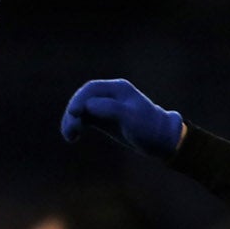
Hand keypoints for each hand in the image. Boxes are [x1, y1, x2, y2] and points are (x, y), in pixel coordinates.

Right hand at [60, 79, 184, 157]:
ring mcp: (105, 106)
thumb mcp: (131, 119)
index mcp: (118, 89)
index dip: (79, 100)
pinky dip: (77, 126)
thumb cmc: (148, 128)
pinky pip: (84, 119)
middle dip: (73, 113)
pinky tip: (73, 138)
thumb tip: (89, 106)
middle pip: (83, 99)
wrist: (160, 139)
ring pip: (81, 110)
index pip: (91, 89)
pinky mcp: (103, 118)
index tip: (73, 113)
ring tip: (69, 137)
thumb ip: (110, 109)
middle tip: (69, 131)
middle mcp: (110, 95)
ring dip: (72, 121)